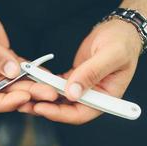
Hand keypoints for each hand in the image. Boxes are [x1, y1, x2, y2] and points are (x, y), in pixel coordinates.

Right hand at [0, 0, 56, 112]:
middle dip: (28, 95)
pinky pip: (22, 70)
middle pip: (6, 95)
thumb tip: (12, 72)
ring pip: (17, 85)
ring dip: (34, 86)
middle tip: (46, 92)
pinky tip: (44, 73)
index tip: (23, 96)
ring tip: (50, 85)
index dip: (5, 103)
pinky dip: (33, 72)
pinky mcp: (6, 61)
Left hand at [21, 19, 141, 123]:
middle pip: (67, 109)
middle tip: (25, 104)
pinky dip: (46, 85)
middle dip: (46, 108)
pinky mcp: (74, 80)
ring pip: (60, 99)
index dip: (60, 114)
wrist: (120, 31)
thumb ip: (91, 73)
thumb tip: (72, 94)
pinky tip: (34, 82)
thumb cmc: (121, 43)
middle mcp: (93, 97)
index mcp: (106, 98)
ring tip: (25, 95)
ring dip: (43, 98)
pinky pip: (57, 86)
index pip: (81, 113)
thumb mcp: (110, 55)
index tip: (41, 108)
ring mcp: (83, 89)